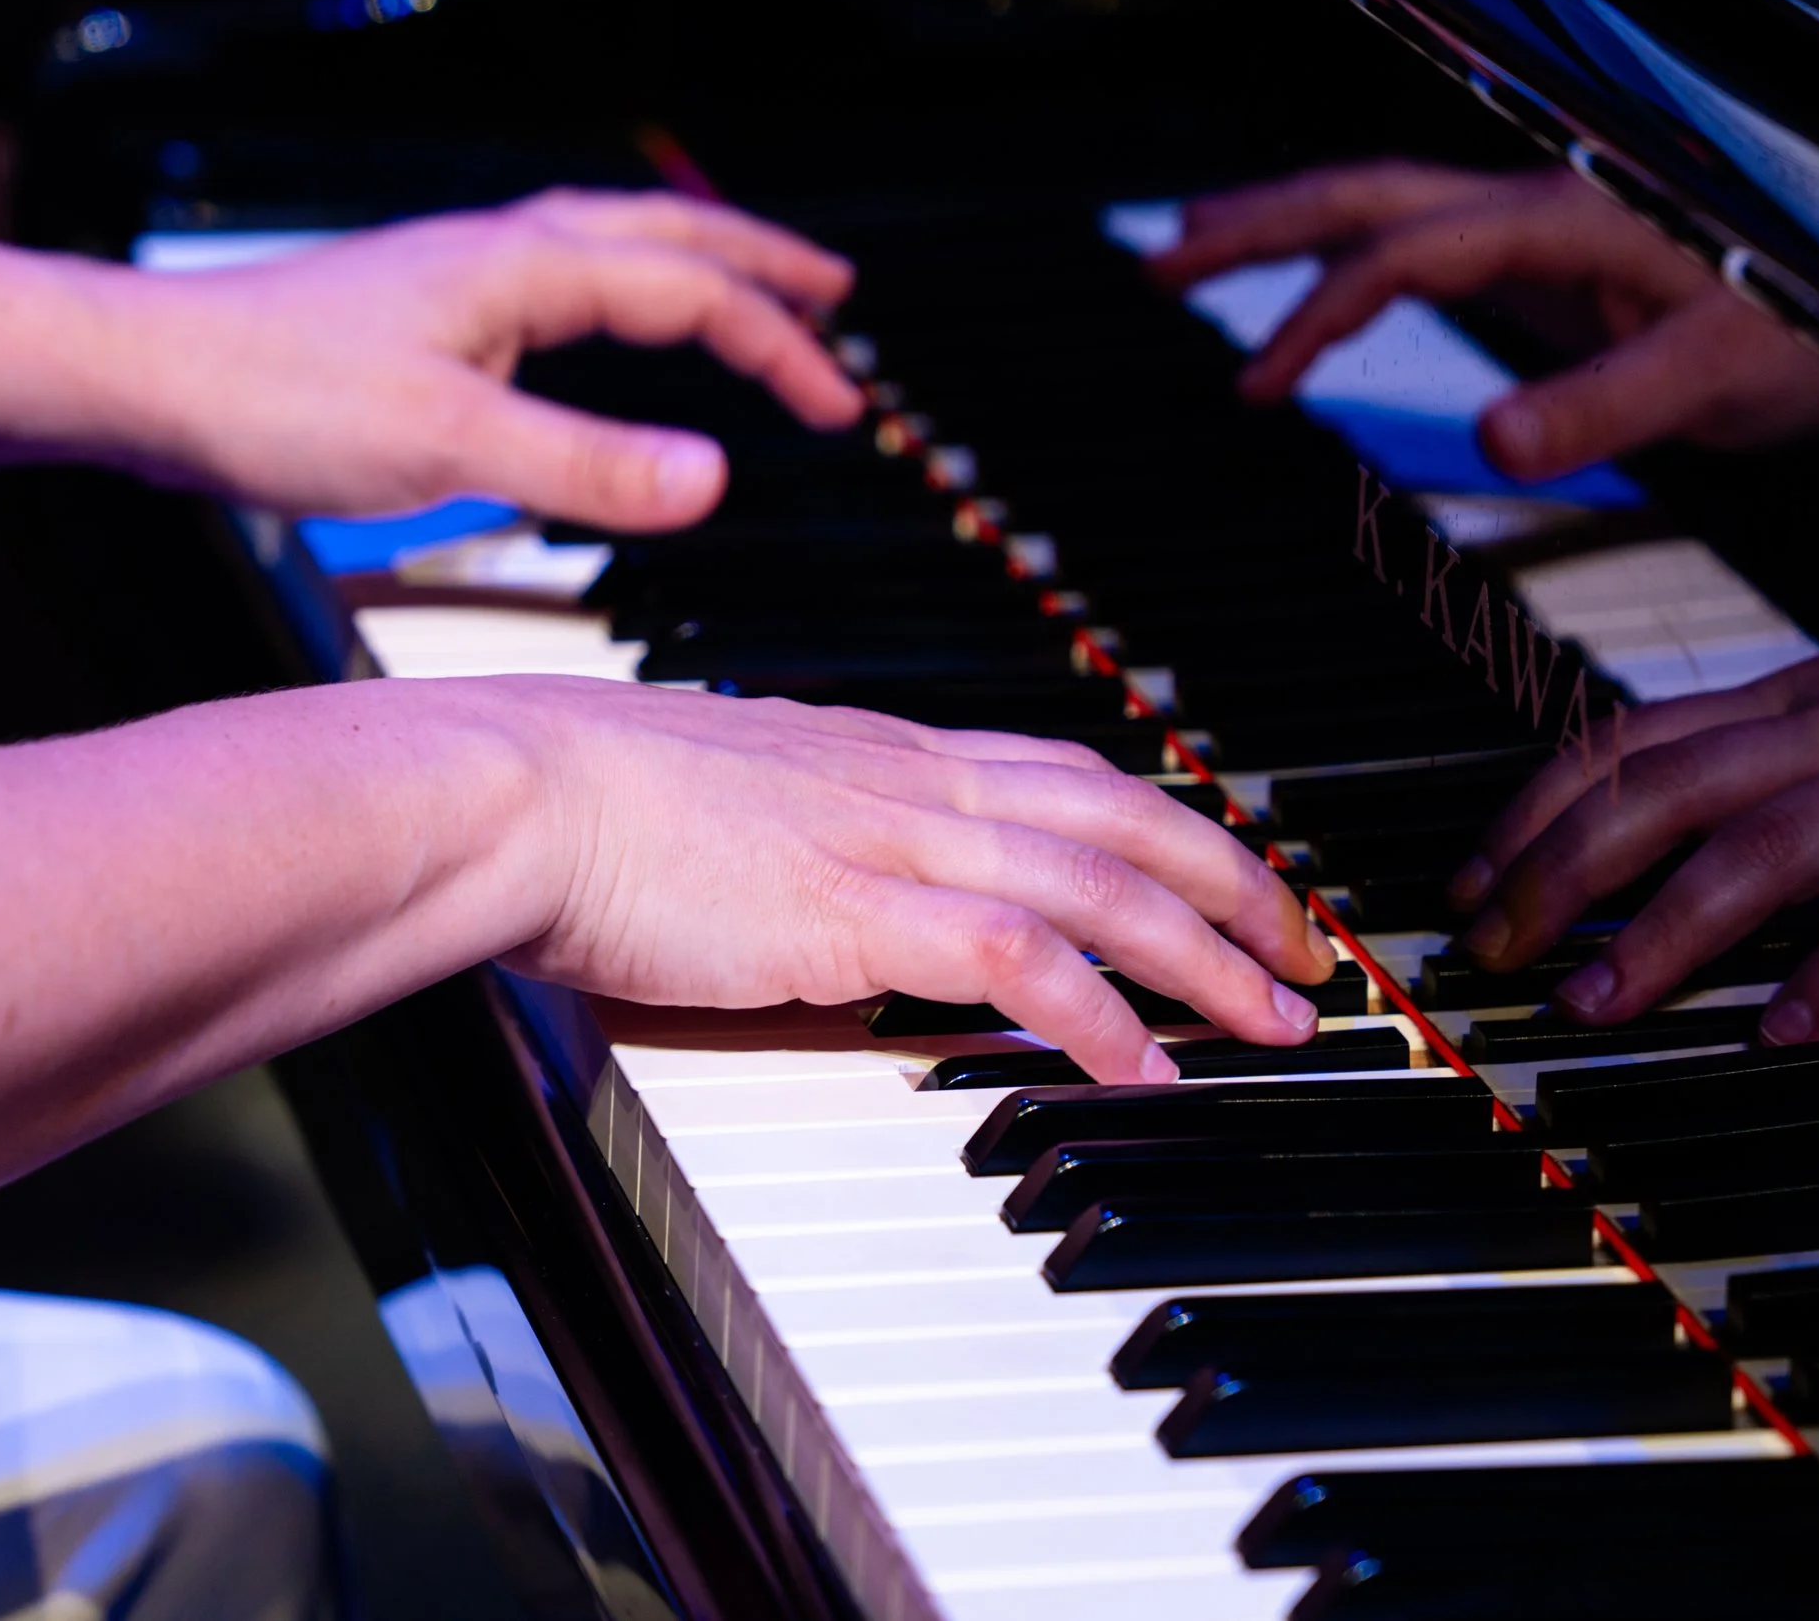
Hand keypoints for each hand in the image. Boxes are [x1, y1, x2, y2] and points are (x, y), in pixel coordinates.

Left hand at [107, 189, 862, 529]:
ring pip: (605, 252)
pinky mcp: (421, 315)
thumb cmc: (272, 397)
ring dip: (688, 273)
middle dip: (757, 267)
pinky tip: (592, 344)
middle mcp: (497, 255)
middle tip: (836, 294)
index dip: (776, 345)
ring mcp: (457, 280)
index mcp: (521, 269)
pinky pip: (552, 288)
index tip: (839, 405)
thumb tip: (714, 479)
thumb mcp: (446, 443)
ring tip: (740, 304)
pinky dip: (613, 304)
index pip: (687, 292)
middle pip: (661, 238)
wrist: (146, 378)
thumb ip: (582, 463)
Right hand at [476, 677, 1335, 1080]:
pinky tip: (1140, 1069)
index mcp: (882, 750)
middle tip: (1306, 954)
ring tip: (1273, 1024)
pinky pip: (1013, 956)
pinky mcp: (848, 909)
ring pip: (1098, 882)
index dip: (1169, 826)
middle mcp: (909, 781)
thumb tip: (849, 880)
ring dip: (1205, 957)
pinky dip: (1095, 1013)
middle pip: (1122, 816)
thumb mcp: (731, 793)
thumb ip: (810, 826)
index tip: (1228, 878)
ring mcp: (887, 839)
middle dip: (1236, 886)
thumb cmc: (585, 797)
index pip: (1069, 774)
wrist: (511, 785)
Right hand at [1150, 162, 1818, 480]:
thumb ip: (1607, 402)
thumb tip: (1493, 436)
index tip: (1257, 384)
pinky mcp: (1541, 264)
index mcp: (1563, 222)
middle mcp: (1535, 210)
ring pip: (1381, 210)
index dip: (1321, 311)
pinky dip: (1340, 265)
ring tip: (1188, 256)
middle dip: (1256, 226)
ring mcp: (1533, 233)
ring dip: (1282, 232)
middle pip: (1366, 196)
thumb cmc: (1807, 335)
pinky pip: (1412, 247)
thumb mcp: (1716, 373)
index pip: (1406, 251)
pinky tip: (1308, 302)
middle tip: (1158, 263)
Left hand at [1448, 620, 1818, 1042]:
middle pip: (1666, 787)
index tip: (1466, 882)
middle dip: (1558, 870)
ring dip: (1665, 927)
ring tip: (1592, 1002)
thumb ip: (1783, 765)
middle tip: (1488, 950)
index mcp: (1808, 698)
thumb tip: (1660, 843)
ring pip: (1767, 841)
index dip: (1533, 809)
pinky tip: (1786, 1025)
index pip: (1633, 738)